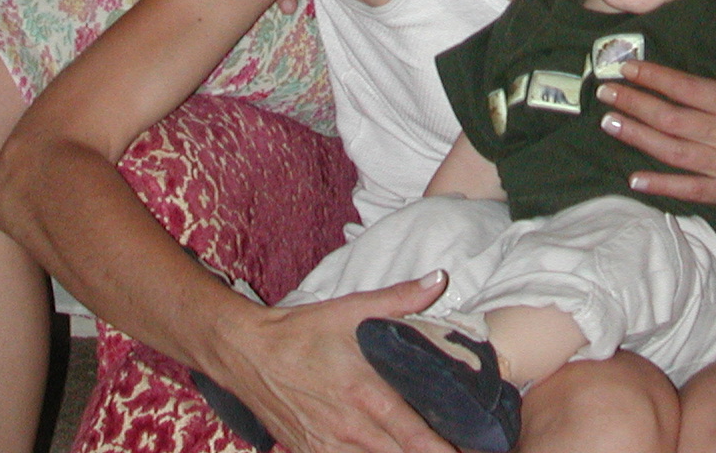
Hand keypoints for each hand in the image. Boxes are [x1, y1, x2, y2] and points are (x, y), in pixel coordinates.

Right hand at [201, 273, 456, 452]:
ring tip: (423, 450)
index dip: (442, 449)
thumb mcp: (351, 309)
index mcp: (366, 394)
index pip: (414, 434)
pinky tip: (382, 451)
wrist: (247, 354)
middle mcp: (351, 428)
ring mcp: (329, 446)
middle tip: (461, 448)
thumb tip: (439, 280)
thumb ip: (399, 299)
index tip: (468, 450)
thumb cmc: (302, 331)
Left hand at [596, 60, 715, 208]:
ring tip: (610, 123)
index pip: (687, 88)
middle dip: (636, 103)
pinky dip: (662, 184)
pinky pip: (691, 189)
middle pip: (672, 118)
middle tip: (605, 93)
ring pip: (674, 150)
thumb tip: (683, 62)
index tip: (626, 67)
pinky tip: (633, 177)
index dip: (654, 77)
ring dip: (639, 137)